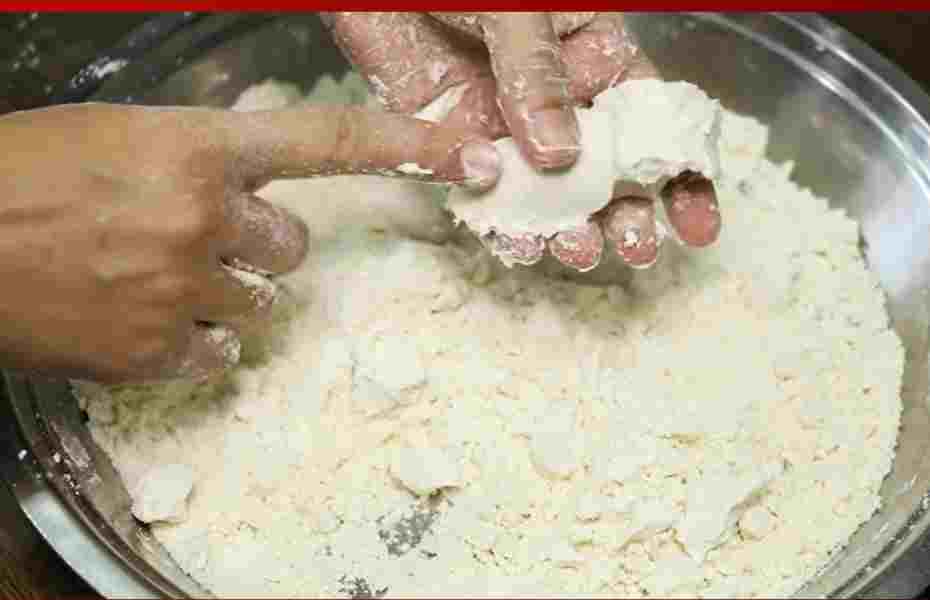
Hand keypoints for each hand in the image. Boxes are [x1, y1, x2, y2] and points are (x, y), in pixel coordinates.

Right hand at [0, 102, 497, 382]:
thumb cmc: (22, 174)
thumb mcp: (120, 136)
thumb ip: (196, 156)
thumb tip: (243, 178)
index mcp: (197, 147)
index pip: (326, 142)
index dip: (405, 146)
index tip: (466, 156)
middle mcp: (203, 214)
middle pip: (292, 248)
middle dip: (258, 247)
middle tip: (200, 240)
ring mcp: (182, 286)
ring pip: (256, 304)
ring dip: (221, 294)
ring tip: (153, 277)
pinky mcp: (156, 348)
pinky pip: (218, 355)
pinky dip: (190, 342)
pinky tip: (143, 319)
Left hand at [327, 12, 720, 269]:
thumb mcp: (519, 7)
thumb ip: (538, 74)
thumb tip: (562, 153)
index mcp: (594, 56)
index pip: (649, 123)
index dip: (680, 174)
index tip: (697, 224)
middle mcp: (556, 100)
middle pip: (604, 172)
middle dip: (626, 214)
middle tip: (634, 248)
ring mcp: (506, 126)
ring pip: (546, 193)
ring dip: (566, 228)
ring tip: (576, 250)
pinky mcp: (454, 141)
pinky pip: (483, 193)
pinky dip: (501, 223)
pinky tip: (518, 244)